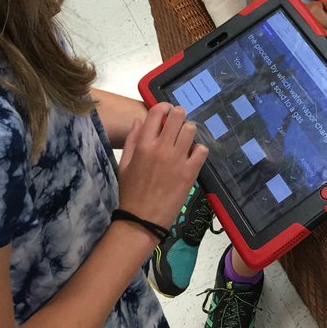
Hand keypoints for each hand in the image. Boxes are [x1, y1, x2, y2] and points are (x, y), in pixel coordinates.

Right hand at [116, 103, 207, 227]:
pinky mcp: (190, 172)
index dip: (164, 107)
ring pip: (191, 129)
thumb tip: (140, 119)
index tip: (167, 112)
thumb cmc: (130, 192)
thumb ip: (132, 140)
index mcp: (143, 145)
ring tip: (185, 140)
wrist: (140, 220)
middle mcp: (161, 148)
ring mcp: (177, 160)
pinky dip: (199, 150)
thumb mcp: (124, 164)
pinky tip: (192, 156)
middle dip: (179, 116)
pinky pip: (202, 150)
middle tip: (178, 124)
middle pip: (178, 115)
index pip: (157, 112)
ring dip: (189, 131)